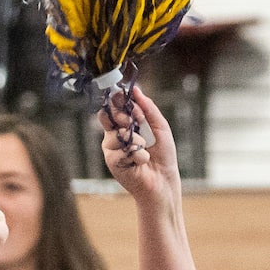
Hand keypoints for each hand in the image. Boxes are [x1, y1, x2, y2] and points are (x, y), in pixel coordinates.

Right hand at [98, 86, 180, 210]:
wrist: (163, 179)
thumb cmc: (163, 155)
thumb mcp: (160, 126)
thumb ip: (148, 108)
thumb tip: (135, 90)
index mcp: (125, 123)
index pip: (114, 106)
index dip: (118, 99)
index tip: (127, 98)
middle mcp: (115, 134)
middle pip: (106, 115)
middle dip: (122, 115)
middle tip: (135, 122)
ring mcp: (112, 148)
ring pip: (114, 133)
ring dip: (133, 139)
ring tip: (144, 148)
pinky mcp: (112, 162)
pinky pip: (117, 151)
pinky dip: (134, 154)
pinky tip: (141, 162)